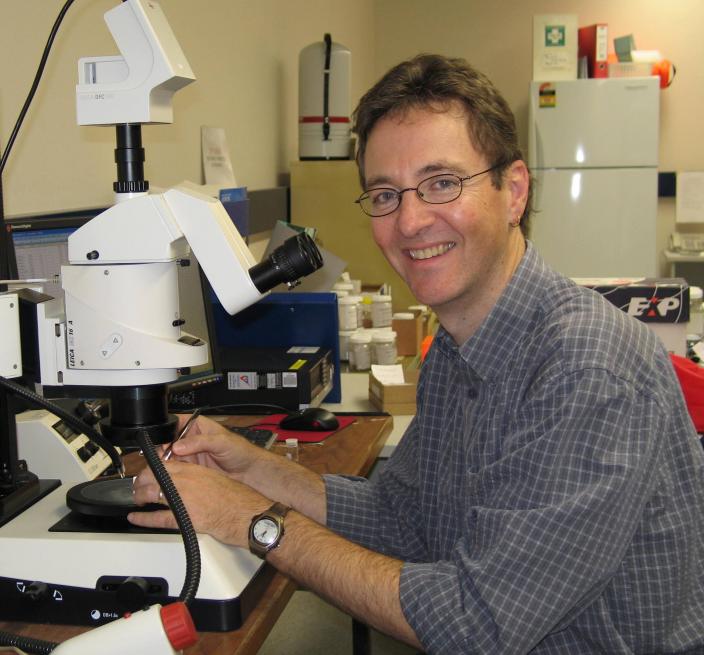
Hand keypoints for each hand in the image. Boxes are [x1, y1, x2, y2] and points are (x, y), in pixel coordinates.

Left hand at [128, 459, 270, 546]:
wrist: (248, 514)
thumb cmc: (238, 498)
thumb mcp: (217, 479)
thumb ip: (200, 477)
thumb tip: (189, 479)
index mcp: (195, 470)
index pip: (166, 463)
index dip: (153, 467)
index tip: (148, 470)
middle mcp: (187, 481)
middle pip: (154, 475)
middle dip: (142, 480)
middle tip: (139, 485)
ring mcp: (184, 499)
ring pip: (151, 493)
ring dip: (140, 495)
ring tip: (137, 498)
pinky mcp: (185, 518)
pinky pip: (158, 518)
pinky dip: (144, 519)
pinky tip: (136, 518)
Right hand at [166, 414, 273, 482]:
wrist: (248, 472)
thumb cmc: (240, 451)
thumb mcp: (222, 442)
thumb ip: (200, 442)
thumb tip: (178, 446)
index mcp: (197, 425)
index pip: (175, 423)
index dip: (166, 431)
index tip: (163, 442)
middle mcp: (190, 439)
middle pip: (168, 441)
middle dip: (162, 449)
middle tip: (163, 458)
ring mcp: (189, 454)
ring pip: (168, 456)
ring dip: (165, 462)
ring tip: (166, 468)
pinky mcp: (190, 469)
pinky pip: (175, 469)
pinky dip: (171, 472)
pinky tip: (171, 475)